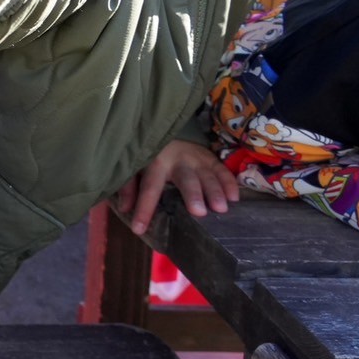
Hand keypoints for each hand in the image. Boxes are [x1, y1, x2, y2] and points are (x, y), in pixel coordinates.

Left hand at [114, 139, 239, 234]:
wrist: (165, 129)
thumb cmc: (149, 156)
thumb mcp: (133, 167)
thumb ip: (128, 187)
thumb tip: (124, 209)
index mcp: (154, 162)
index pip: (149, 188)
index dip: (144, 208)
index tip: (139, 229)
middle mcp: (177, 159)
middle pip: (185, 179)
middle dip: (192, 195)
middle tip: (199, 212)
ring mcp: (196, 158)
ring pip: (207, 175)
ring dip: (215, 191)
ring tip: (221, 209)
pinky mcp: (210, 158)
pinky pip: (222, 170)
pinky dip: (229, 183)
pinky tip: (234, 198)